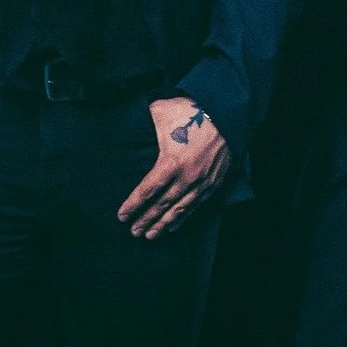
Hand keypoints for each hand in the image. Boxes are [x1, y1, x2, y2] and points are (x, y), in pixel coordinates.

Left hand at [117, 97, 231, 239]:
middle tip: (133, 231)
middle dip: (146, 220)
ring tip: (150, 235)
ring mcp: (201, 182)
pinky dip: (183, 217)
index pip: (147, 190)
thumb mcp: (161, 112)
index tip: (122, 215)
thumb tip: (127, 123)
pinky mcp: (213, 183)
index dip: (133, 204)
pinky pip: (196, 205)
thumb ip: (144, 121)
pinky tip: (173, 225)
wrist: (225, 113)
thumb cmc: (190, 112)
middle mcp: (186, 178)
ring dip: (163, 224)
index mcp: (170, 163)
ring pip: (179, 210)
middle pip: (162, 205)